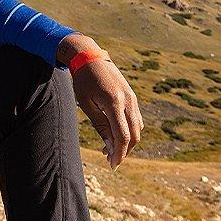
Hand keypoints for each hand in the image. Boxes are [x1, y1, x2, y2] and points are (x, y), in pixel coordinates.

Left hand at [61, 36, 143, 169]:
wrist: (90, 56)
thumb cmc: (83, 80)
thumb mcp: (86, 103)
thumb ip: (100, 125)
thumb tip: (109, 146)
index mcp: (114, 102)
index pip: (123, 136)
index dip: (119, 153)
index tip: (112, 165)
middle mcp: (128, 101)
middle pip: (134, 135)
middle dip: (124, 151)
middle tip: (110, 160)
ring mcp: (132, 98)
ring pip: (137, 128)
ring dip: (127, 142)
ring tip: (109, 149)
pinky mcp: (132, 96)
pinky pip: (136, 119)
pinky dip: (130, 131)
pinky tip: (116, 135)